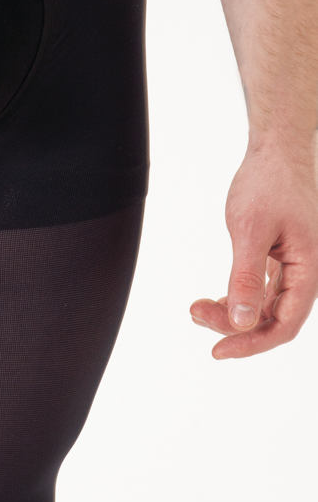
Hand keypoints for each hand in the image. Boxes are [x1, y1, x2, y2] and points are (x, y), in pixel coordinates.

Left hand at [190, 141, 317, 358]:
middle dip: (233, 324)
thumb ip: (247, 277)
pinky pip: (263, 287)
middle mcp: (306, 271)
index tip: (217, 351)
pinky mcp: (281, 254)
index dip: (251, 343)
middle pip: (272, 317)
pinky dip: (239, 295)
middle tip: (195, 313)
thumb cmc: (268, 183)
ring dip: (233, 311)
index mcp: (309, 269)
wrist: (275, 150)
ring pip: (265, 304)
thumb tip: (242, 321)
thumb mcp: (250, 231)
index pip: (284, 324)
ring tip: (197, 308)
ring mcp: (294, 264)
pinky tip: (216, 299)